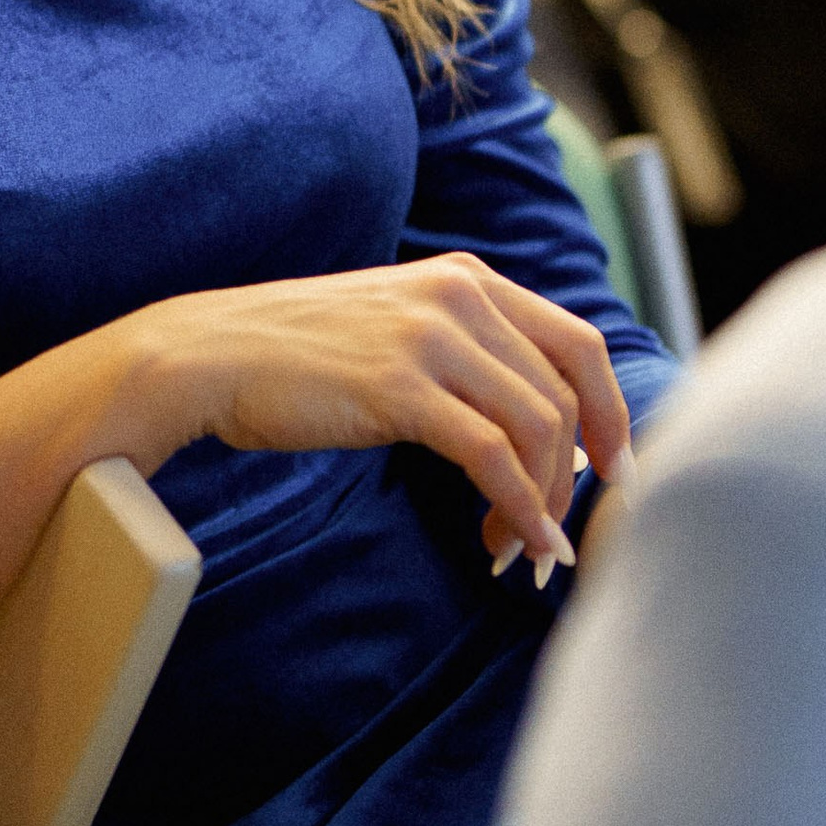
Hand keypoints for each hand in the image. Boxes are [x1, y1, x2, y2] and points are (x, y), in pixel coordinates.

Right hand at [136, 254, 632, 573]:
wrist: (211, 354)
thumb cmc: (298, 352)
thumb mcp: (397, 324)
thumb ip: (464, 349)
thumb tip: (531, 422)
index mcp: (466, 277)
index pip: (580, 343)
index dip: (612, 413)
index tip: (615, 472)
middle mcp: (459, 294)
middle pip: (566, 395)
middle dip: (577, 475)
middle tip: (561, 531)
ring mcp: (430, 337)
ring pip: (537, 429)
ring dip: (542, 502)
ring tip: (519, 548)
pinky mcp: (400, 388)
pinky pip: (491, 457)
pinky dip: (519, 508)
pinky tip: (515, 543)